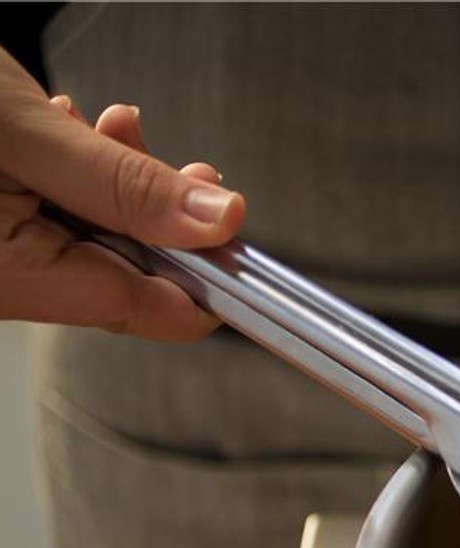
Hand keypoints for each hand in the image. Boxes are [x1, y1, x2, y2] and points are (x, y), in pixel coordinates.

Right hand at [0, 48, 244, 339]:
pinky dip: (83, 176)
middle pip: (131, 274)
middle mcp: (5, 282)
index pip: (150, 312)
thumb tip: (222, 223)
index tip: (240, 232)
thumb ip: (126, 187)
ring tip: (112, 126)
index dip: (209, 278)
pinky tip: (76, 129)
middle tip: (168, 156)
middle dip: (158, 216)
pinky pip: (60, 217)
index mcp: (11, 280)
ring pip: (100, 240)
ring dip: (121, 186)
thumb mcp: (26, 134)